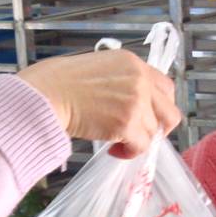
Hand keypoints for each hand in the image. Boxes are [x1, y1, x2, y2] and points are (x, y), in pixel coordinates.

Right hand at [18, 50, 180, 157]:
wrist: (45, 94)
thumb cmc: (58, 81)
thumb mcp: (97, 67)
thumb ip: (119, 80)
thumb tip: (125, 102)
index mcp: (132, 63)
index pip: (165, 86)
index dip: (159, 106)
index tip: (148, 116)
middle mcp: (140, 80)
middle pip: (169, 112)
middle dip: (159, 128)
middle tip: (141, 135)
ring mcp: (135, 102)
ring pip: (152, 132)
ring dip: (137, 141)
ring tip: (117, 143)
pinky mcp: (126, 124)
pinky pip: (141, 146)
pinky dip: (129, 153)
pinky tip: (113, 150)